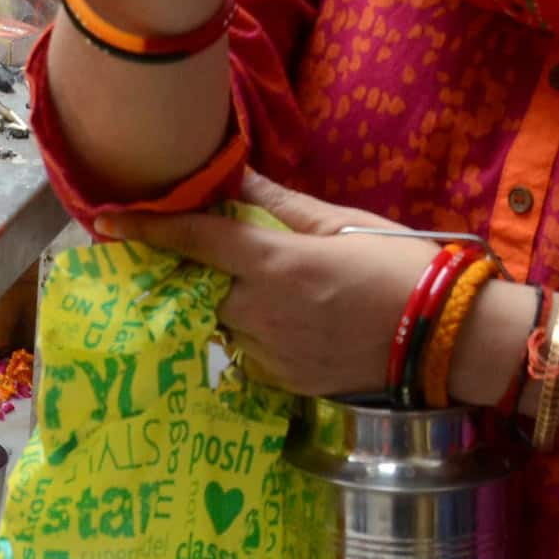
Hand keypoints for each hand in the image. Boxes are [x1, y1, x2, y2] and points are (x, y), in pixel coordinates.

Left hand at [100, 171, 438, 396]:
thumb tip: (235, 173)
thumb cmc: (402, 268)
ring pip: (220, 323)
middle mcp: (262, 314)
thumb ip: (278, 204)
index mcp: (276, 264)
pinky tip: (281, 320)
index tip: (109, 219)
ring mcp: (271, 355)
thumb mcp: (342, 223)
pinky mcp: (284, 384)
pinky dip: (250, 334)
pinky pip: (246, 354)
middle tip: (188, 252)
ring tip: (253, 286)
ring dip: (221, 303)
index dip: (150, 227)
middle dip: (187, 271)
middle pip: (197, 287)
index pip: (196, 240)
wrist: (449, 340)